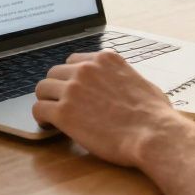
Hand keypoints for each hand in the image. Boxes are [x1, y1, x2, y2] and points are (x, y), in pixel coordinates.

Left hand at [33, 50, 194, 166]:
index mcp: (105, 59)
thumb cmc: (155, 115)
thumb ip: (124, 78)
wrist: (153, 134)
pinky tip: (49, 126)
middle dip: (57, 89)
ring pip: (42, 89)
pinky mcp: (64, 112)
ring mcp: (73, 89)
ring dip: (47, 101)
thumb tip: (126, 85)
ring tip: (53, 116)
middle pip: (54, 73)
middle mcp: (86, 69)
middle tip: (61, 104)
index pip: (74, 61)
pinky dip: (42, 118)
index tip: (73, 90)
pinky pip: (39, 110)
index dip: (72, 77)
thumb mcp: (142, 83)